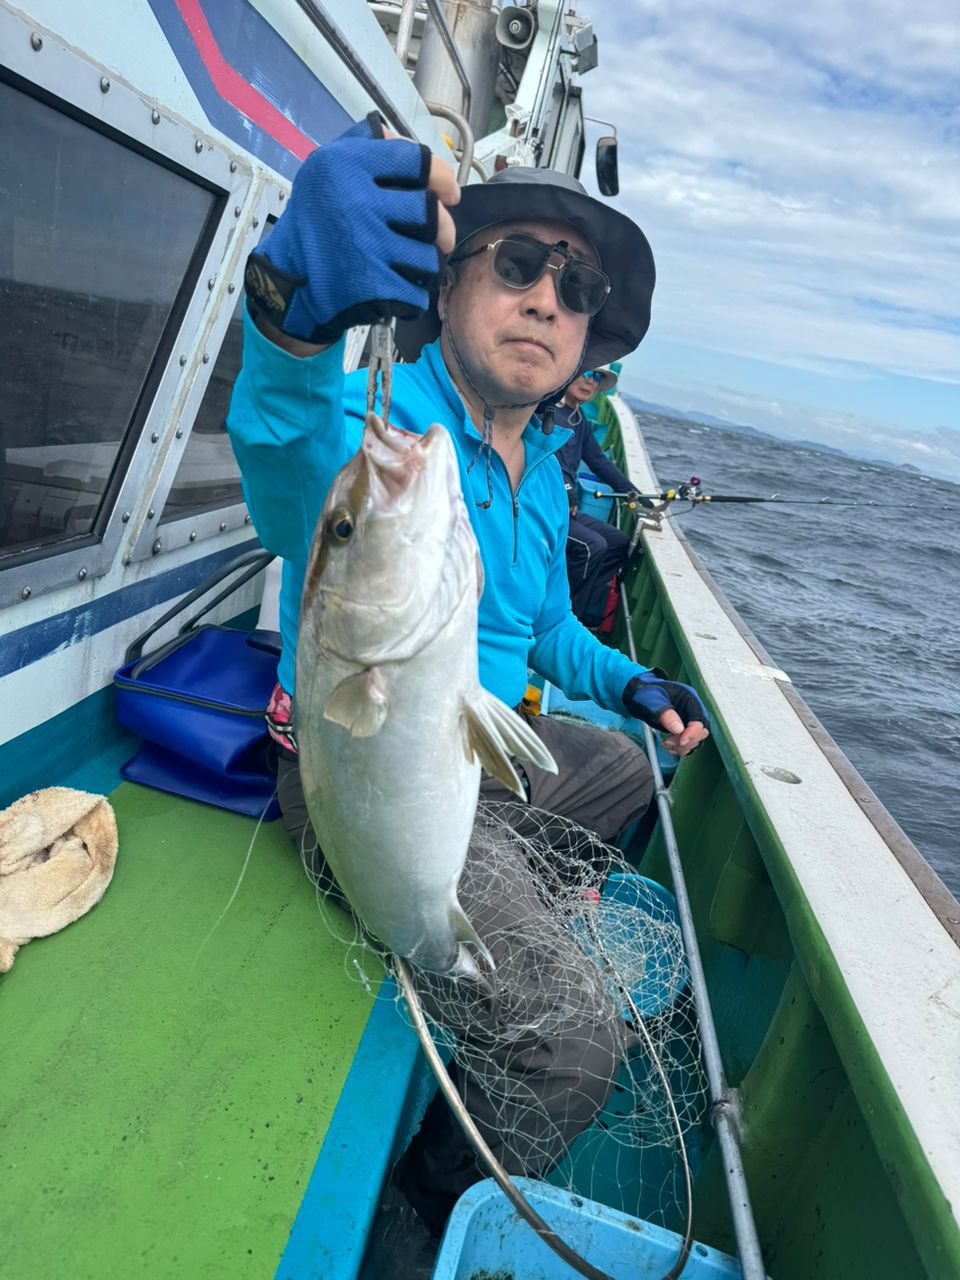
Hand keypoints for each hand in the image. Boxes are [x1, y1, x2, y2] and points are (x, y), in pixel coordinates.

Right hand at [244, 112, 459, 343]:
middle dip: (442, 229)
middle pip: (430, 212)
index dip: (442, 176)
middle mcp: (355, 200)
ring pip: (428, 255)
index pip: (416, 160)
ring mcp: (364, 244)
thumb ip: (368, 149)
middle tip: (440, 237)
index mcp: (345, 164)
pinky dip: (412, 294)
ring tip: (407, 264)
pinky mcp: (370, 283)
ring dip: (424, 263)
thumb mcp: (328, 170)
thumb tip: (404, 140)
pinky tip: (396, 289)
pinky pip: (416, 290)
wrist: (287, 280)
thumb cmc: (316, 223)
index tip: (449, 193)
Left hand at [622, 670, 709, 757]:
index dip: (693, 733)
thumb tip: (679, 730)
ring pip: (695, 740)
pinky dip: (679, 749)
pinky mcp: (682, 730)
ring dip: (681, 747)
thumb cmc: (646, 693)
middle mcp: (692, 711)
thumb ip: (666, 714)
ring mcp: (687, 721)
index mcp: (689, 699)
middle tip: (668, 741)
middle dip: (686, 741)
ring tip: (665, 743)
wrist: (638, 695)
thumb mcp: (653, 701)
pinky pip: (687, 744)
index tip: (680, 740)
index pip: (700, 719)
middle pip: (701, 732)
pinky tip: (667, 746)